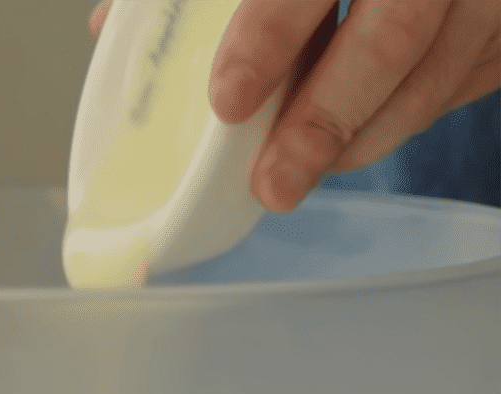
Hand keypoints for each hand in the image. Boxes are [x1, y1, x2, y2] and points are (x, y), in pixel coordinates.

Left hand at [89, 0, 499, 211]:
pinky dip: (398, 123)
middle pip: (391, 38)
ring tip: (294, 176)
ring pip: (432, 79)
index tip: (227, 101)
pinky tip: (352, 140)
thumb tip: (115, 28)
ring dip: (357, 140)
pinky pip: (458, 88)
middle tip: (270, 185)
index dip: (270, 33)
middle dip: (322, 121)